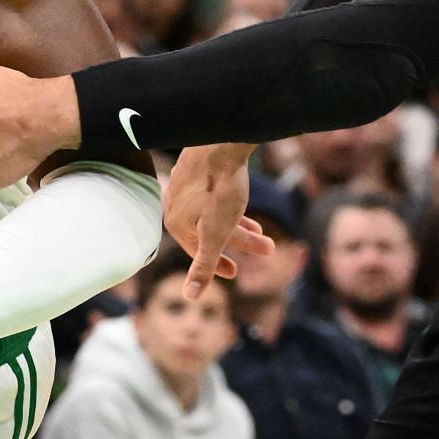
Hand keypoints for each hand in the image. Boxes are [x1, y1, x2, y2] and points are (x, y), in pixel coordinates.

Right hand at [166, 144, 273, 297]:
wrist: (221, 142)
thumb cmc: (219, 189)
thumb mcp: (216, 234)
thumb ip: (204, 265)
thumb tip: (190, 296)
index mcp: (175, 223)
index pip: (196, 254)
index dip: (217, 266)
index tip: (235, 273)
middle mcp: (174, 205)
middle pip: (208, 232)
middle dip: (239, 243)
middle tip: (265, 248)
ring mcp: (183, 185)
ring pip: (212, 214)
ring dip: (238, 225)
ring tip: (261, 229)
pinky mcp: (195, 168)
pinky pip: (211, 196)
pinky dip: (230, 207)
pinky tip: (242, 203)